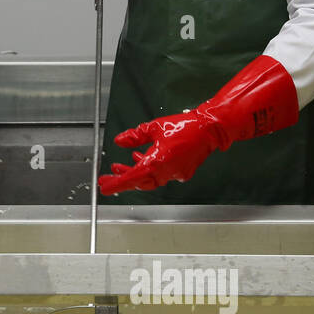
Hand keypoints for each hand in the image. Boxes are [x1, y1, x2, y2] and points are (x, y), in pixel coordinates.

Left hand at [97, 55, 298, 196]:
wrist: (209, 128)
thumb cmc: (184, 126)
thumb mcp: (154, 127)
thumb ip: (135, 136)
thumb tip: (120, 141)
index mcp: (157, 162)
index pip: (132, 178)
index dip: (117, 184)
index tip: (104, 187)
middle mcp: (166, 172)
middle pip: (140, 182)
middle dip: (123, 180)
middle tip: (107, 178)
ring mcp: (175, 174)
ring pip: (150, 179)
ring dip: (135, 173)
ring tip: (119, 166)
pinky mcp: (183, 171)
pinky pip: (161, 174)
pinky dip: (149, 169)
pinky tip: (141, 158)